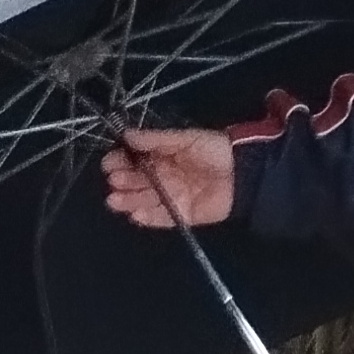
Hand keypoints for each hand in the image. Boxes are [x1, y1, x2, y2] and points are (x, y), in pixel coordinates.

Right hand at [103, 127, 237, 228]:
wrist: (244, 174)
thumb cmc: (215, 151)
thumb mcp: (186, 139)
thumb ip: (157, 139)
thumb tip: (126, 135)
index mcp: (161, 156)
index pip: (133, 159)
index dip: (120, 161)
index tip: (109, 163)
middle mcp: (162, 177)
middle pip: (135, 181)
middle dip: (122, 181)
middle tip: (115, 180)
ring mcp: (171, 196)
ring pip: (143, 200)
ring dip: (128, 200)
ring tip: (115, 200)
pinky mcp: (181, 214)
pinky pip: (160, 218)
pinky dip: (147, 218)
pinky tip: (135, 214)